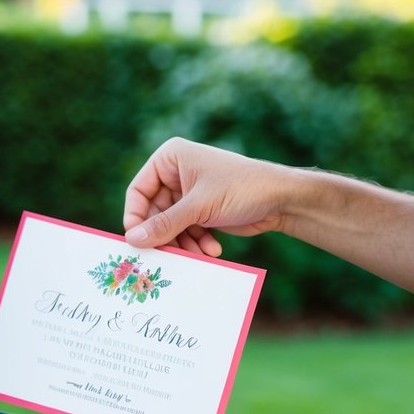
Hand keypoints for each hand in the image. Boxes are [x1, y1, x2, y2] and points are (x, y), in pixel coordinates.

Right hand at [123, 137, 288, 254]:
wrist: (281, 199)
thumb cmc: (241, 189)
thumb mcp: (199, 206)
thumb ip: (164, 224)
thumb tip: (132, 240)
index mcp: (170, 158)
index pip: (138, 190)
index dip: (135, 217)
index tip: (137, 241)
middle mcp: (176, 173)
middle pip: (154, 212)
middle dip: (165, 235)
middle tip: (169, 255)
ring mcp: (189, 193)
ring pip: (171, 226)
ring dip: (183, 243)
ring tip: (198, 255)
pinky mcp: (202, 210)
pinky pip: (187, 230)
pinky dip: (197, 242)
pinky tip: (212, 250)